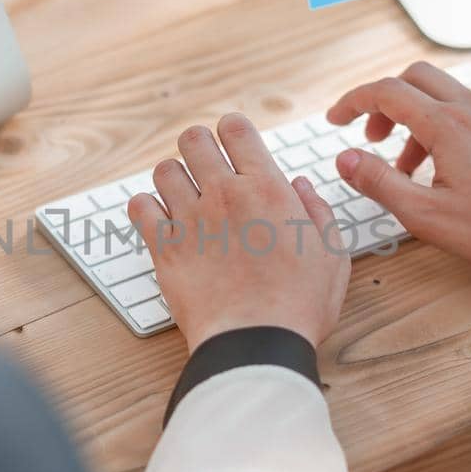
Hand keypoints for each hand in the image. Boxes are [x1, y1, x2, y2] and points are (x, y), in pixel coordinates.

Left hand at [127, 115, 350, 353]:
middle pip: (193, 139)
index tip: (234, 145)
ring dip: (174, 178)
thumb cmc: (298, 304)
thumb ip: (316, 211)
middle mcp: (224, 195)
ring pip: (164, 170)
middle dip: (199, 147)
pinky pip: (139, 207)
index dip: (233, 130)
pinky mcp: (164, 248)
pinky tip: (161, 219)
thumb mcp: (331, 254)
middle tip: (206, 166)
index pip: (236, 128)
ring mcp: (190, 220)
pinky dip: (146, 208)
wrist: (255, 342)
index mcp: (266, 189)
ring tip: (184, 196)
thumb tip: (299, 185)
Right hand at [326, 63, 470, 273]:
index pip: (386, 93)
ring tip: (416, 162)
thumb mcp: (425, 215)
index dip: (353, 102)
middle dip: (385, 103)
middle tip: (375, 140)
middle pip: (415, 78)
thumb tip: (345, 159)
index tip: (337, 119)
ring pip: (450, 89)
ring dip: (421, 115)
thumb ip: (380, 183)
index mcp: (445, 125)